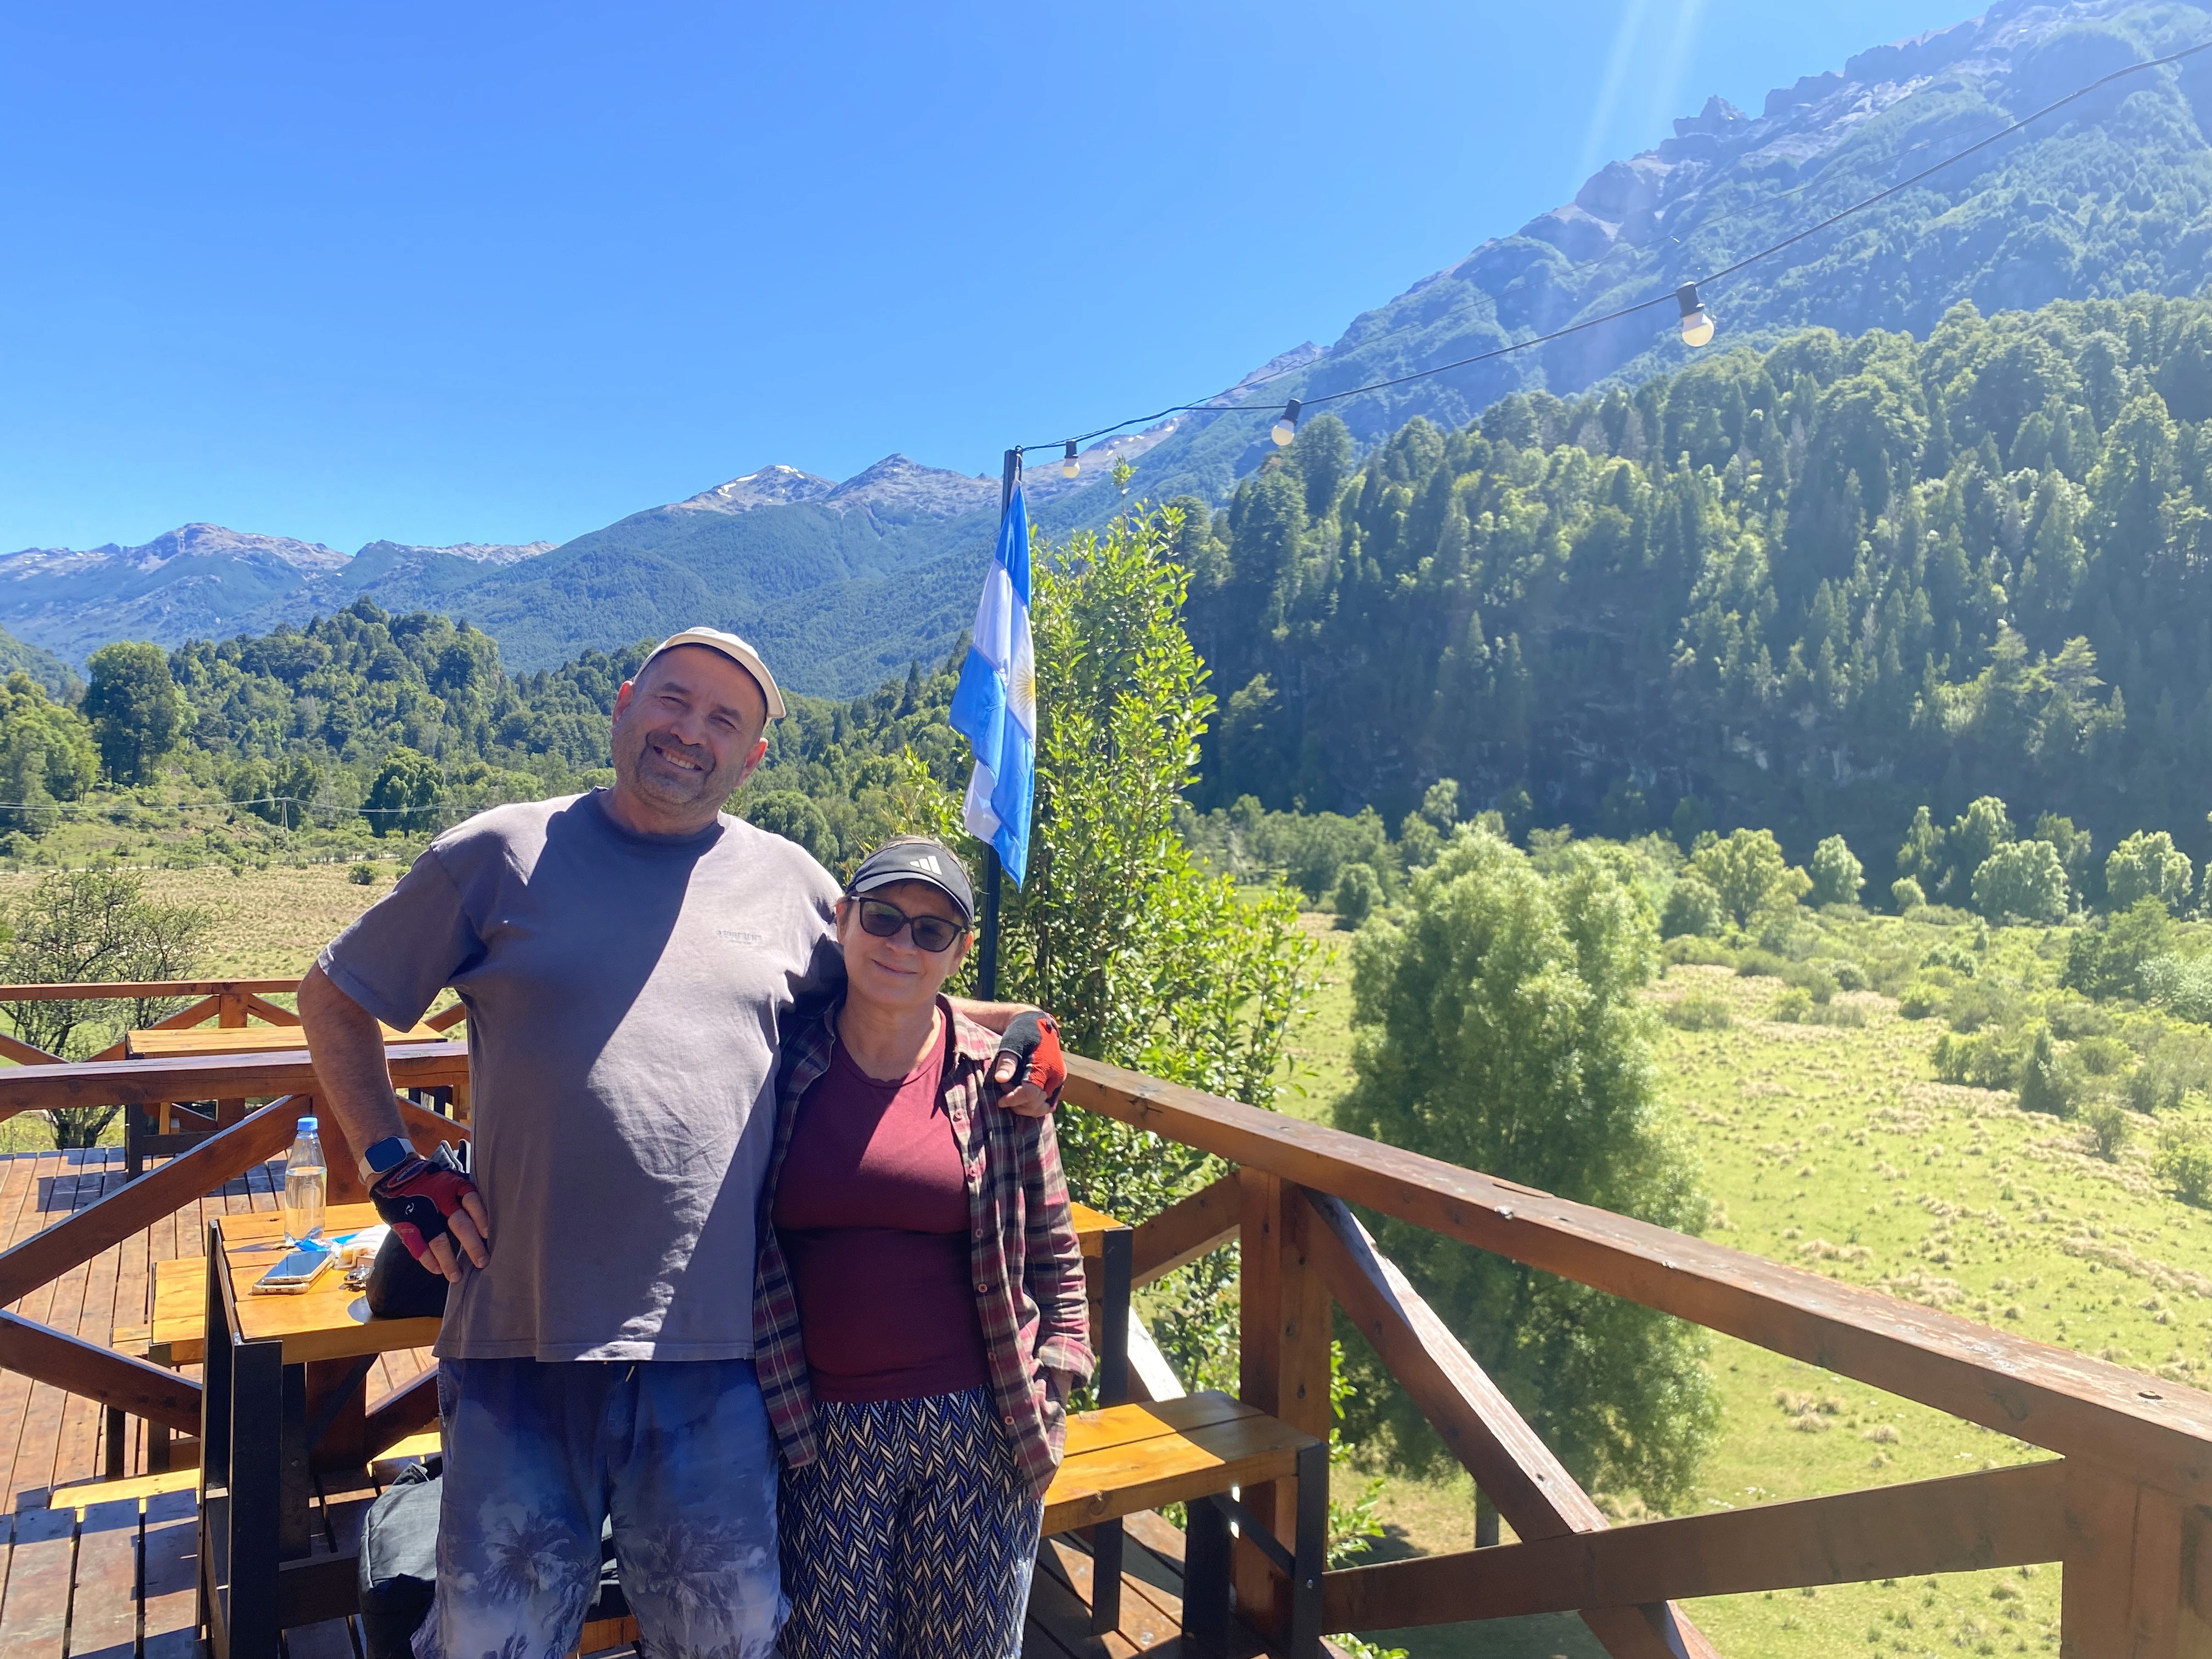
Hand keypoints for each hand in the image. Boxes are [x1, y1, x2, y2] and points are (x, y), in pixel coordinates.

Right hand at [371, 1146, 491, 1282]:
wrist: (393, 1172)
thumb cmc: (431, 1181)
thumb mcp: (450, 1179)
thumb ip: (463, 1196)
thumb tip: (486, 1220)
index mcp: (453, 1185)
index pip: (472, 1201)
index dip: (481, 1218)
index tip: (489, 1235)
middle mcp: (439, 1199)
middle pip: (460, 1224)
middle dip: (472, 1246)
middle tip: (482, 1262)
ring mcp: (421, 1213)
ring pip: (438, 1241)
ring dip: (449, 1261)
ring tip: (457, 1276)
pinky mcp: (405, 1224)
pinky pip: (417, 1246)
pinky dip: (428, 1260)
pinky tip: (437, 1270)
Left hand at [991, 1011, 1063, 1118]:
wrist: (1036, 1024)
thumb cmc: (1022, 1031)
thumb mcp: (1012, 1042)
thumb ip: (1008, 1061)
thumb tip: (1000, 1079)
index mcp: (1046, 1065)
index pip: (1032, 1094)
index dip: (1014, 1100)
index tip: (1000, 1101)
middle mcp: (1057, 1076)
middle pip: (1039, 1105)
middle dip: (1019, 1103)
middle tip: (1005, 1090)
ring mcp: (1058, 1081)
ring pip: (1044, 1108)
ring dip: (1026, 1107)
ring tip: (1012, 1093)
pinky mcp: (1056, 1083)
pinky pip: (1046, 1103)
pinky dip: (1033, 1106)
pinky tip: (1020, 1097)